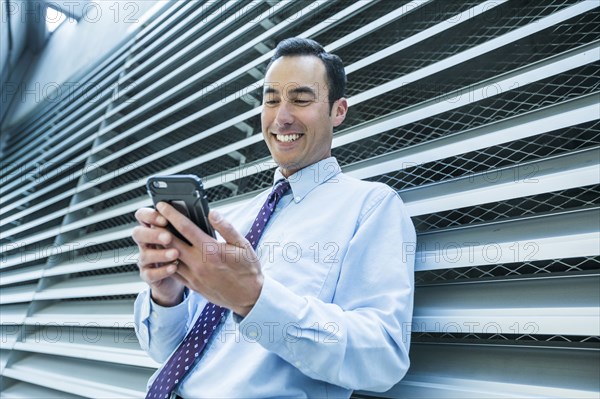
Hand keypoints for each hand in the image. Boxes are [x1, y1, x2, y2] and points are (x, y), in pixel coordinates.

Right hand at [132, 207, 184, 306]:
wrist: (186, 274)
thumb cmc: (188, 250)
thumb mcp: (189, 235)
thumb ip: (190, 225)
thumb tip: (208, 215)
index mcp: (154, 228)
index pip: (143, 216)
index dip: (150, 216)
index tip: (165, 219)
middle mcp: (146, 242)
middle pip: (138, 233)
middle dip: (153, 234)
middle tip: (168, 237)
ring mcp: (145, 259)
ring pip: (145, 255)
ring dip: (160, 253)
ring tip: (175, 253)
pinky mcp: (149, 275)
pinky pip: (150, 274)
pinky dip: (162, 270)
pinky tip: (174, 268)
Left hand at [156, 202, 262, 316]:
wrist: (249, 297)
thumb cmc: (248, 270)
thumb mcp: (244, 245)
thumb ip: (226, 228)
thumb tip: (212, 213)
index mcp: (211, 250)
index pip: (185, 228)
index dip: (171, 215)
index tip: (162, 205)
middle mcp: (199, 263)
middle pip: (171, 242)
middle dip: (160, 227)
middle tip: (153, 217)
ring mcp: (194, 276)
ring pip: (169, 258)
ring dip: (161, 244)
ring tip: (157, 232)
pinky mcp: (192, 285)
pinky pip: (173, 271)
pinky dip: (167, 260)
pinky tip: (166, 253)